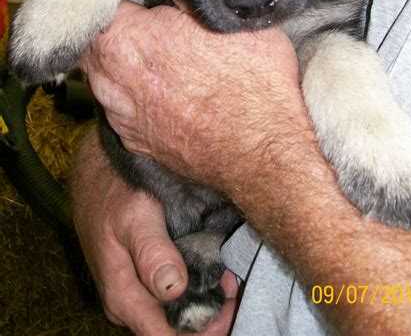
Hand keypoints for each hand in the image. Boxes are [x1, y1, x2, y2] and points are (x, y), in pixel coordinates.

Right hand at [71, 128, 238, 334]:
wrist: (95, 174)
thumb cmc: (114, 192)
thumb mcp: (135, 217)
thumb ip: (152, 253)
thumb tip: (175, 289)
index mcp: (123, 297)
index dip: (203, 328)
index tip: (230, 302)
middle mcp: (126, 303)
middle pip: (172, 328)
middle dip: (208, 314)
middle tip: (233, 283)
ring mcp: (133, 291)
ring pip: (172, 312)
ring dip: (202, 301)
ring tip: (227, 275)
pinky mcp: (139, 278)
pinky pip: (168, 295)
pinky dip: (193, 287)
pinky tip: (212, 270)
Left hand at [81, 1, 308, 193]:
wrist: (263, 149)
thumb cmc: (252, 80)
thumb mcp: (228, 17)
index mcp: (129, 37)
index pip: (105, 4)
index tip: (147, 1)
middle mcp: (113, 77)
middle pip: (94, 44)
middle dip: (116, 33)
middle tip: (148, 27)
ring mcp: (121, 114)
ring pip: (102, 79)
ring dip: (120, 67)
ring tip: (154, 62)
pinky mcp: (135, 142)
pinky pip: (120, 110)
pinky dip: (133, 99)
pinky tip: (163, 95)